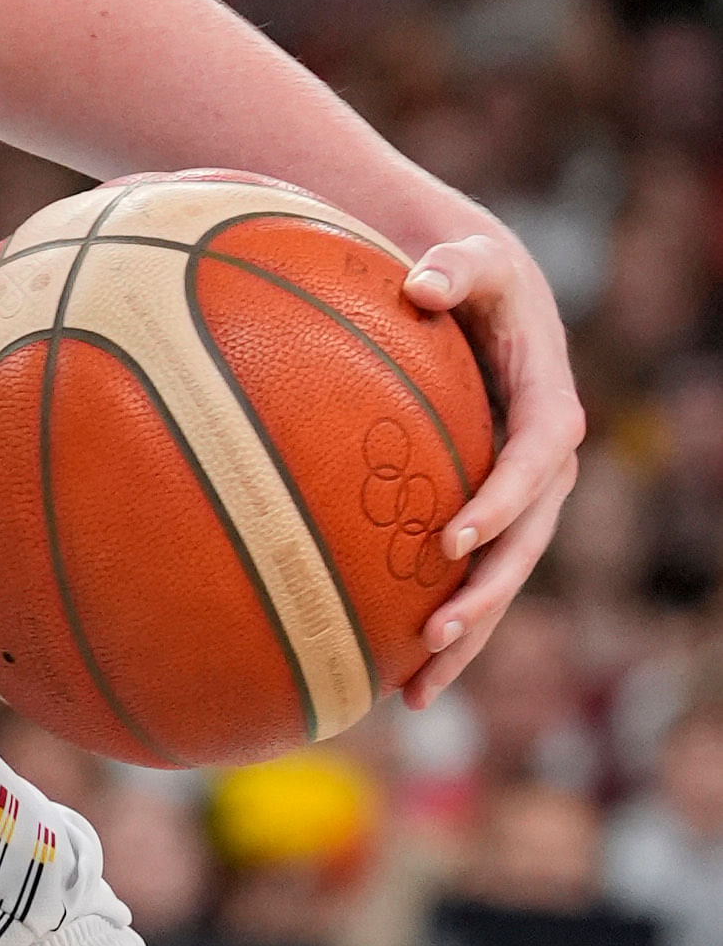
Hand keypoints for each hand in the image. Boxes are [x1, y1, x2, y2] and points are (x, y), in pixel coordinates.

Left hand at [400, 232, 585, 706]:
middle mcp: (543, 465)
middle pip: (526, 541)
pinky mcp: (483, 517)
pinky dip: (446, 632)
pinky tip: (398, 683)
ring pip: (501, 577)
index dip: (503, 500)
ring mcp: (517, 498)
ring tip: (417, 687)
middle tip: (434, 630)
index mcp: (547, 408)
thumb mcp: (470, 258)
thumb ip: (452, 267)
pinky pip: (468, 580)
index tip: (452, 536)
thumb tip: (421, 285)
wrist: (473, 297)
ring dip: (468, 635)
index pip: (536, 461)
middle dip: (487, 591)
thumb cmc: (465, 273)